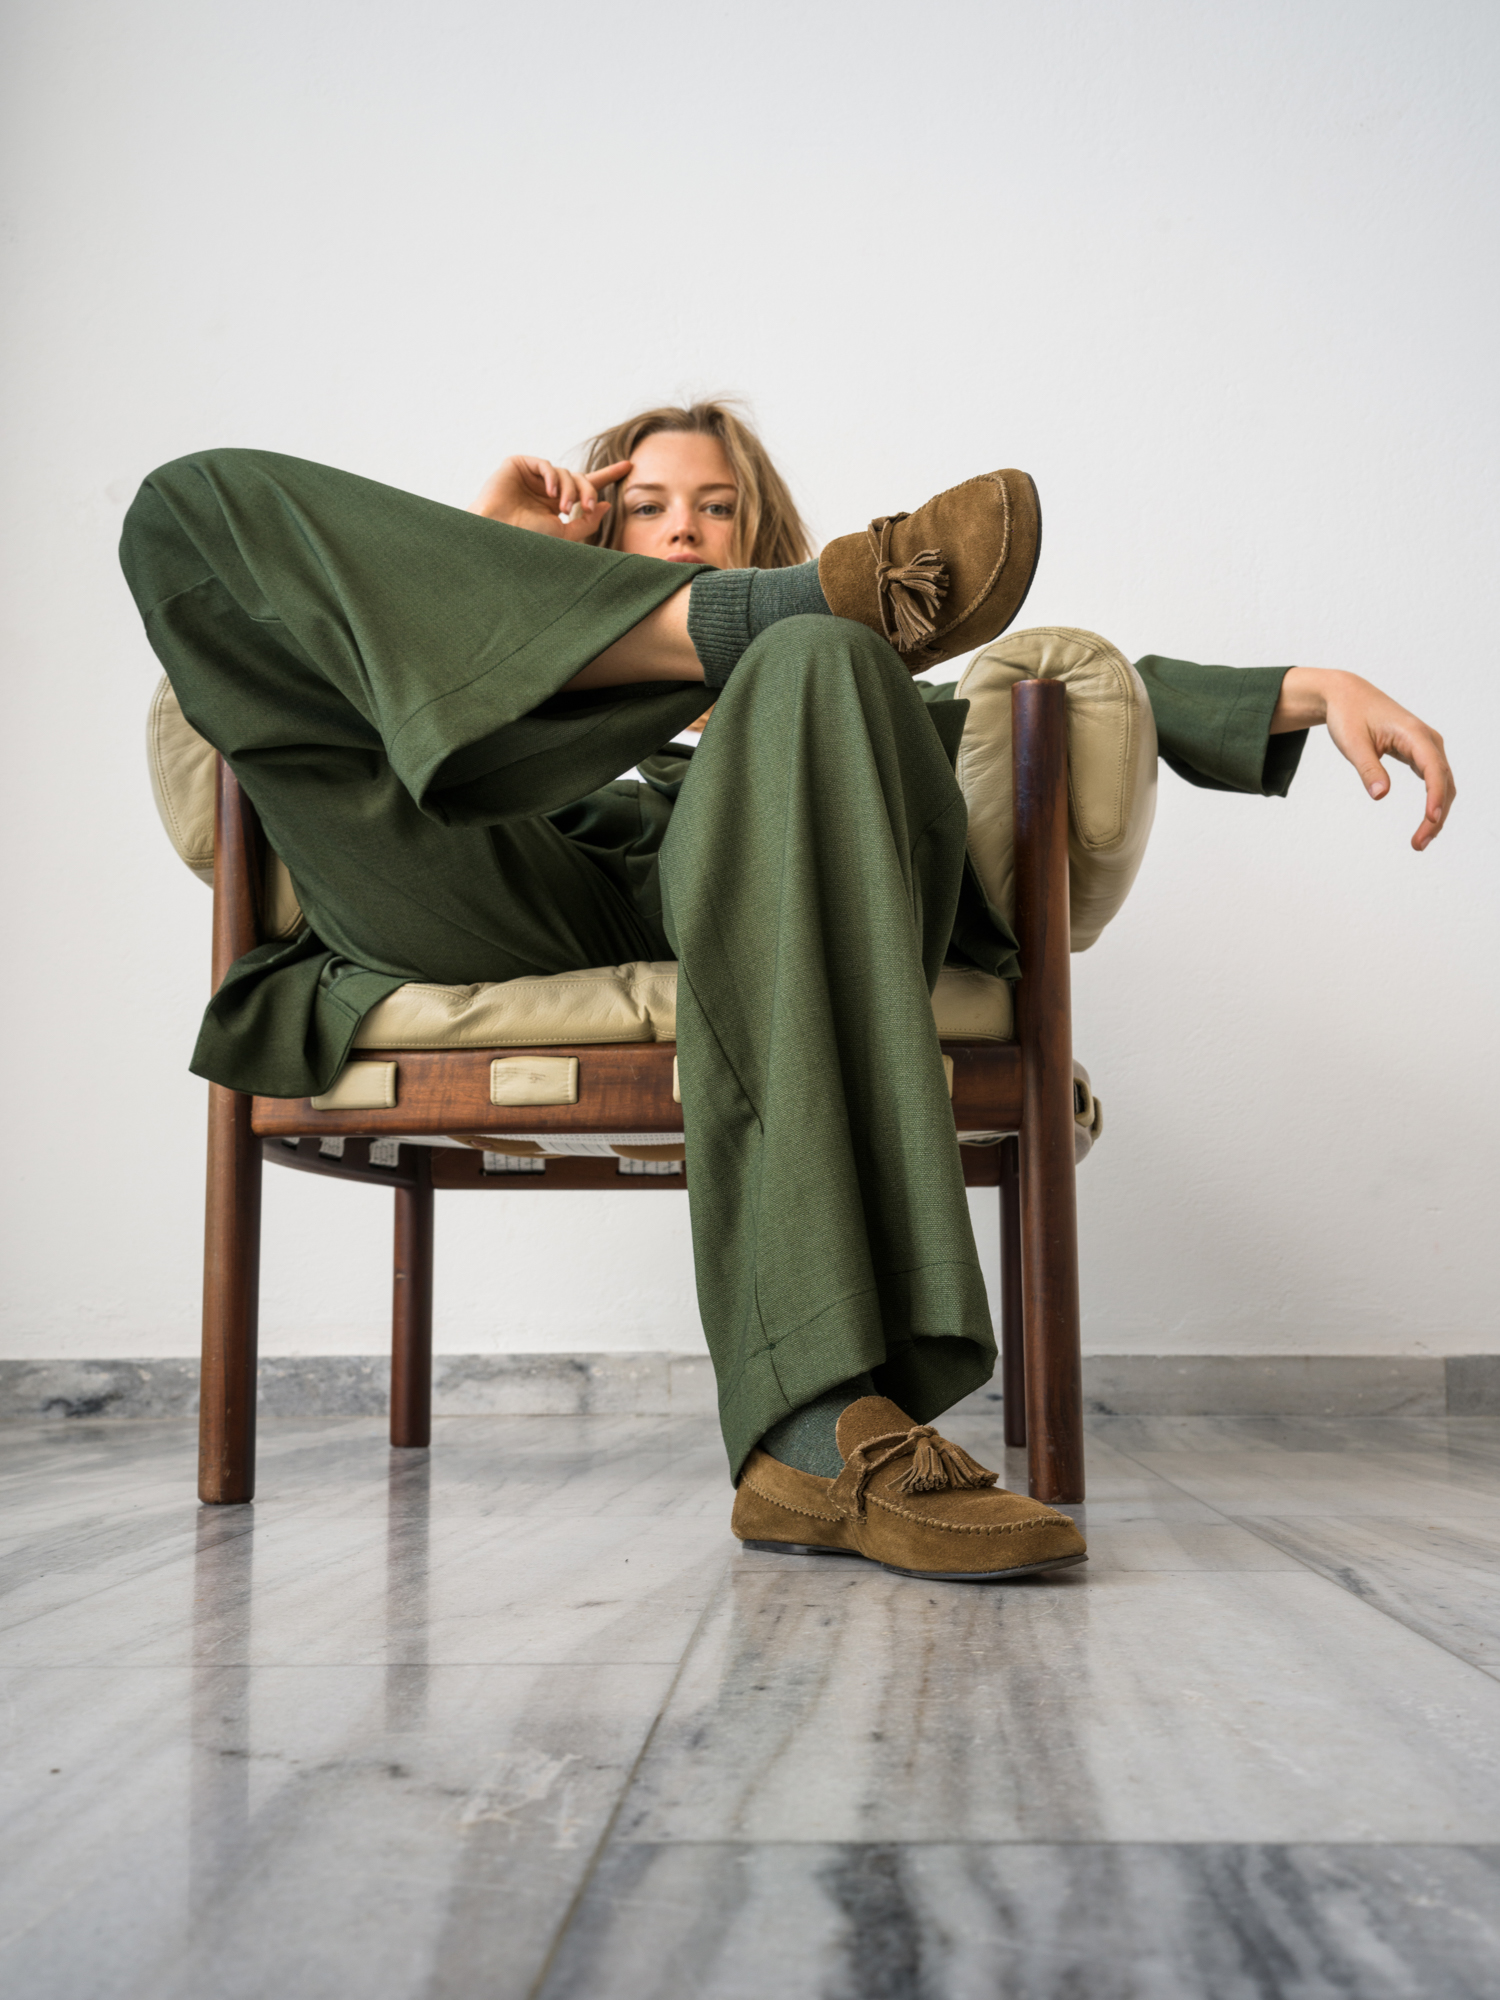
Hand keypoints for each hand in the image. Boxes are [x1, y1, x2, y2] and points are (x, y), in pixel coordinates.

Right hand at [469, 455, 632, 540]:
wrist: (497, 535)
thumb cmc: (526, 540)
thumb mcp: (564, 535)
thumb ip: (587, 521)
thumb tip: (606, 505)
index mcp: (556, 504)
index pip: (586, 486)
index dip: (608, 475)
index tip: (629, 466)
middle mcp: (546, 489)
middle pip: (579, 480)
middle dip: (588, 492)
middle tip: (588, 507)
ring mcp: (532, 476)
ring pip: (565, 473)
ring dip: (569, 490)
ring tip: (563, 509)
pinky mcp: (519, 465)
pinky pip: (546, 464)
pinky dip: (553, 477)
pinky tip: (550, 493)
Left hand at [1272, 667, 1454, 850]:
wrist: (1347, 695)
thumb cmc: (1348, 715)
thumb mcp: (1352, 743)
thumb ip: (1368, 768)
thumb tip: (1381, 796)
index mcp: (1414, 733)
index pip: (1433, 768)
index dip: (1434, 796)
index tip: (1431, 819)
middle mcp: (1428, 740)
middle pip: (1443, 781)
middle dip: (1436, 814)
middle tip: (1418, 844)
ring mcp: (1427, 746)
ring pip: (1443, 784)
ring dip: (1437, 812)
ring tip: (1420, 841)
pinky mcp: (1420, 753)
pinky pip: (1434, 780)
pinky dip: (1433, 802)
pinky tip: (1426, 822)